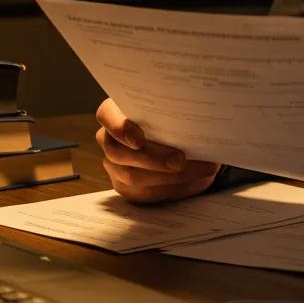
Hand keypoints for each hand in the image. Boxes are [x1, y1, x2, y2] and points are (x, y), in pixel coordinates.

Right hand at [94, 97, 220, 203]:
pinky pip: (141, 191)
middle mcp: (111, 138)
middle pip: (119, 152)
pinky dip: (168, 186)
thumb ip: (178, 117)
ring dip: (165, 175)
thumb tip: (197, 123)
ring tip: (195, 169)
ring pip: (131, 175)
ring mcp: (114, 164)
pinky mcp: (124, 185)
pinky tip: (189, 179)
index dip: (119, 127)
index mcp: (118, 111)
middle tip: (180, 160)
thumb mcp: (180, 114)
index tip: (139, 139)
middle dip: (152, 158)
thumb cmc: (178, 122)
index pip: (106, 115)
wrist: (184, 146)